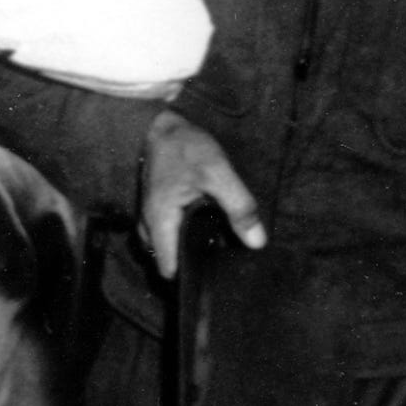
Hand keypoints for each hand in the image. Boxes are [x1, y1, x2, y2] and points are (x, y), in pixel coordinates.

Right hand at [140, 109, 265, 278]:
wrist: (165, 127)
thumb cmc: (188, 149)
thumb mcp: (220, 174)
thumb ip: (239, 207)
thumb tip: (256, 242)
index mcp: (161, 222)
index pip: (170, 269)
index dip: (192, 276)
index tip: (217, 277)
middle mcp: (149, 227)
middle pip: (171, 262)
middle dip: (196, 265)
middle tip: (225, 261)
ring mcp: (150, 221)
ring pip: (170, 250)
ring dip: (192, 250)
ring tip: (221, 245)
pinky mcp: (158, 213)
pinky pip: (171, 236)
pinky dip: (187, 237)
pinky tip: (210, 230)